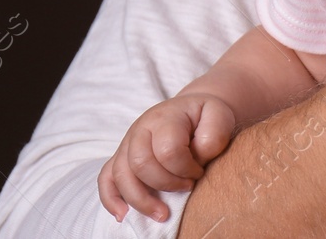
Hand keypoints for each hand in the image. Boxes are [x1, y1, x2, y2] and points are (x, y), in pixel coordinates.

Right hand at [98, 92, 235, 222]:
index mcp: (165, 117)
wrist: (192, 110)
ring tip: (162, 214)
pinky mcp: (120, 158)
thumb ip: (212, 136)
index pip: (168, 150)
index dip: (186, 168)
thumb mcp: (220, 116)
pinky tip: (123, 215)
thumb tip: (195, 161)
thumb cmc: (206, 117)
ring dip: (141, 200)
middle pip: (140, 164)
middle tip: (187, 188)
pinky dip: (111, 199)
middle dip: (166, 184)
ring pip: (120, 175)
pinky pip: (106, 179)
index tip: (200, 172)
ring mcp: (126, 144)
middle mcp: (140, 129)